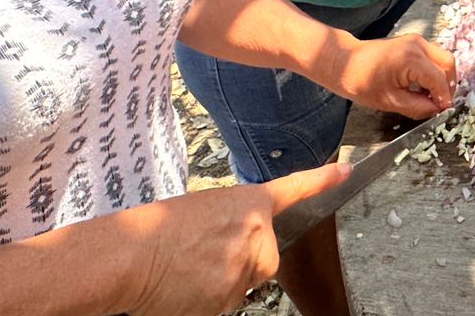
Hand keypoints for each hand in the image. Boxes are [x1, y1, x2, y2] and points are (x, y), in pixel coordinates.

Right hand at [121, 161, 352, 315]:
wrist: (129, 257)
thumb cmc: (153, 230)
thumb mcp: (202, 210)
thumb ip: (234, 223)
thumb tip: (237, 243)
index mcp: (248, 203)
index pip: (292, 190)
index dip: (320, 181)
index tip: (345, 172)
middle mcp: (257, 235)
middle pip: (264, 257)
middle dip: (240, 260)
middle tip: (201, 253)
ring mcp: (246, 269)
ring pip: (242, 282)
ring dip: (219, 279)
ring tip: (185, 266)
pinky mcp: (231, 299)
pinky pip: (224, 302)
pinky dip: (206, 298)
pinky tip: (182, 286)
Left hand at [329, 33, 455, 117]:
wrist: (345, 62)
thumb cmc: (361, 81)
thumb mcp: (390, 101)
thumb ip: (418, 107)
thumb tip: (437, 110)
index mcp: (412, 59)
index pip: (440, 79)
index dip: (444, 98)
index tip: (444, 112)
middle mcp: (418, 45)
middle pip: (448, 63)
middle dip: (448, 85)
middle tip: (441, 104)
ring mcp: (416, 41)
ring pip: (442, 58)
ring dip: (442, 78)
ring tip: (432, 97)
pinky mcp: (413, 42)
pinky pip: (433, 56)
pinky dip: (434, 71)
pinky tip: (424, 87)